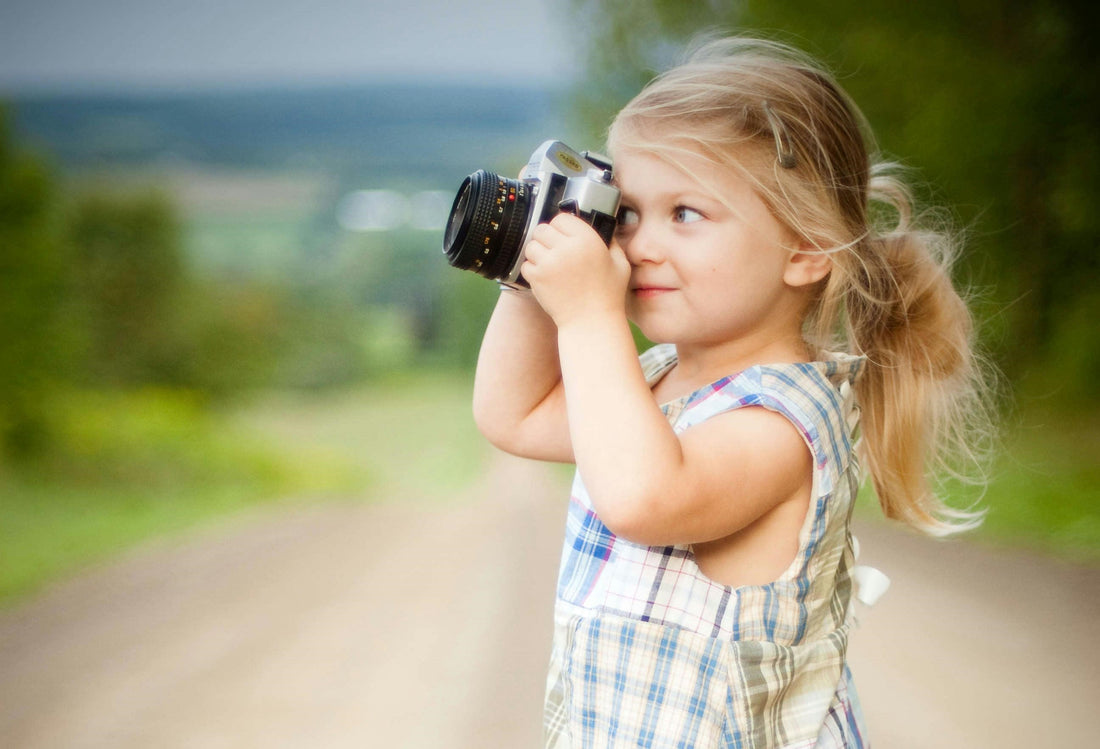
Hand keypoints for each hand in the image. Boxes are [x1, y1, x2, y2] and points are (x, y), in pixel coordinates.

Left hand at [520, 213, 629, 327]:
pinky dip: (533, 269)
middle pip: (542, 229)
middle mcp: (566, 248)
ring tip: (549, 263)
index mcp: (587, 240)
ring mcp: (549, 263)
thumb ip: (611, 242)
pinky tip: (546, 276)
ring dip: (538, 252)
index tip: (565, 235)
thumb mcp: (620, 263)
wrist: (591, 322)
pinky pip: (526, 264)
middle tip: (554, 249)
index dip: (562, 226)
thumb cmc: (608, 295)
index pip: (562, 218)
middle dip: (547, 238)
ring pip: (531, 245)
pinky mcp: (537, 278)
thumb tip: (603, 228)